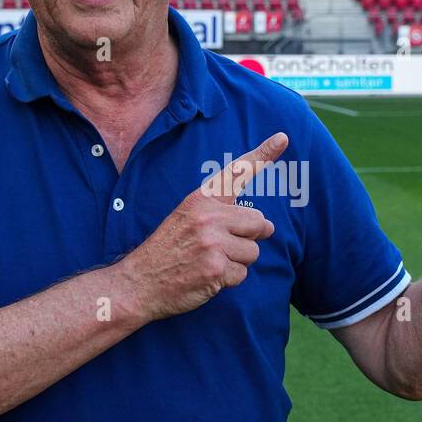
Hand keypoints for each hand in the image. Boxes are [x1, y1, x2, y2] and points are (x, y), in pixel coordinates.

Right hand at [120, 132, 287, 320]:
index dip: (262, 155)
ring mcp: (212, 243)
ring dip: (237, 262)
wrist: (138, 282)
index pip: (236, 173)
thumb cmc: (167, 251)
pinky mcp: (216, 269)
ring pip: (253, 252)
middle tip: (219, 247)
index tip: (282, 138)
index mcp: (200, 199)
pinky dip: (228, 280)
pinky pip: (242, 274)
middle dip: (247, 238)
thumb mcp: (187, 219)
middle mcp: (208, 216)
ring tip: (208, 262)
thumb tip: (270, 226)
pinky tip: (206, 278)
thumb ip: (226, 216)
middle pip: (258, 222)